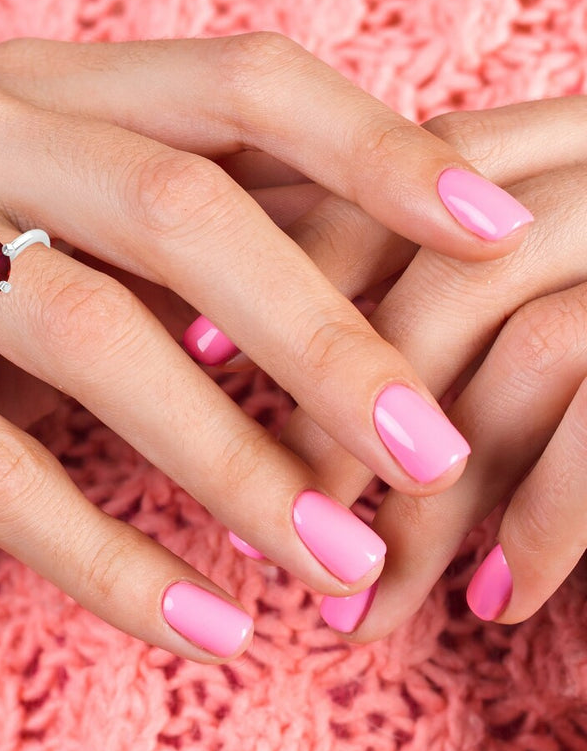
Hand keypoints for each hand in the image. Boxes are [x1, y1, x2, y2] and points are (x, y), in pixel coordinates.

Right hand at [0, 35, 520, 662]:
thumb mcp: (27, 267)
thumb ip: (153, 259)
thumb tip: (344, 305)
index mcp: (15, 83)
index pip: (230, 82)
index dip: (373, 149)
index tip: (492, 236)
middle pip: (176, 206)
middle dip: (324, 337)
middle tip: (431, 453)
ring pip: (89, 334)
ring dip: (232, 463)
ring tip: (337, 561)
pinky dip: (102, 549)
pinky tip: (197, 623)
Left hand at [274, 96, 586, 635]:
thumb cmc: (581, 367)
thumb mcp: (507, 293)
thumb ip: (418, 285)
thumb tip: (240, 345)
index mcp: (566, 146)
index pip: (399, 174)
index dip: (299, 263)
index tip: (203, 354)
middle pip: (453, 280)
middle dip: (341, 415)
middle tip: (263, 524)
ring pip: (531, 355)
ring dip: (429, 506)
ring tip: (362, 603)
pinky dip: (546, 523)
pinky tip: (494, 605)